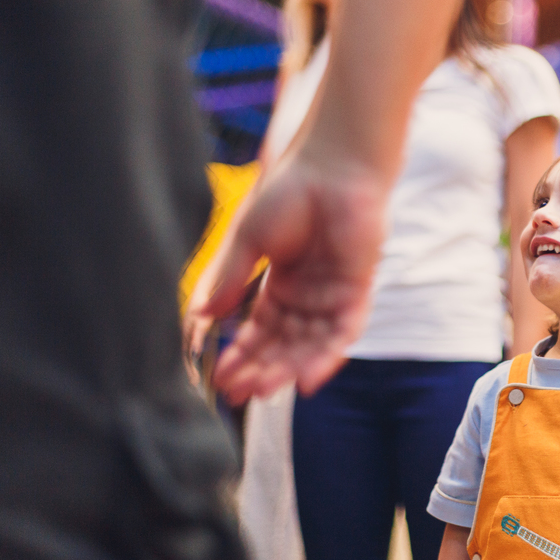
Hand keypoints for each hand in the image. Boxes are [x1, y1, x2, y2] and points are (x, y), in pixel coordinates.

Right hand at [202, 151, 389, 403]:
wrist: (332, 164)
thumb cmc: (291, 189)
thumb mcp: (248, 239)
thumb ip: (229, 279)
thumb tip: (201, 318)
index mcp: (282, 282)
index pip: (260, 329)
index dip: (241, 354)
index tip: (220, 378)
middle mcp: (309, 293)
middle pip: (284, 343)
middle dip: (261, 369)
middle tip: (238, 395)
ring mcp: (335, 292)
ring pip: (312, 344)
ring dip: (289, 369)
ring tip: (264, 391)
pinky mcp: (359, 287)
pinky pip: (345, 331)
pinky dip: (328, 356)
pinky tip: (308, 380)